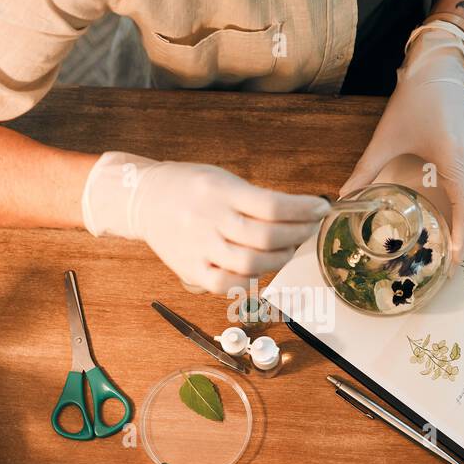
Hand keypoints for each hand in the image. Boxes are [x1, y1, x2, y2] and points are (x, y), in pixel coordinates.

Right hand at [82, 154, 329, 293]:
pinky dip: (249, 280)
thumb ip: (255, 198)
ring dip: (279, 259)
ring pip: (250, 264)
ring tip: (288, 249)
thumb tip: (298, 214)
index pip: (272, 205)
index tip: (321, 208)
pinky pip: (226, 284)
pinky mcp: (190, 269)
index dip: (303, 211)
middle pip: (265, 237)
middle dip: (297, 236)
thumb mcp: (222, 179)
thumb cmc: (189, 187)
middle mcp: (209, 219)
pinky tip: (259, 270)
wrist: (143, 198)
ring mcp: (198, 247)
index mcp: (219, 191)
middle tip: (307, 230)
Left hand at [340, 23, 463, 259]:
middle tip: (454, 264)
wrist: (437, 69)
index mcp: (456, 158)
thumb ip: (366, 169)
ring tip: (458, 246)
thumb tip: (344, 197)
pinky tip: (461, 218)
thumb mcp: (386, 137)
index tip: (455, 261)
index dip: (462, 237)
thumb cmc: (414, 100)